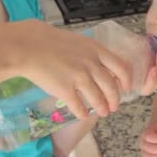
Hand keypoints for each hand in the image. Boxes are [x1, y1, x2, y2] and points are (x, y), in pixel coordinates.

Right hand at [0, 20, 131, 118]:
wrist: (29, 46)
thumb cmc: (50, 42)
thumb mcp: (78, 42)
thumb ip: (92, 54)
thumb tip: (102, 68)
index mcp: (96, 50)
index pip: (121, 67)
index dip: (127, 80)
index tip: (126, 87)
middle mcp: (91, 64)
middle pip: (112, 87)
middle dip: (115, 99)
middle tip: (113, 106)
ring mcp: (79, 78)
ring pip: (98, 99)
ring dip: (102, 108)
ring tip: (102, 113)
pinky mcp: (65, 90)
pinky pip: (79, 107)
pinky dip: (83, 113)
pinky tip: (82, 115)